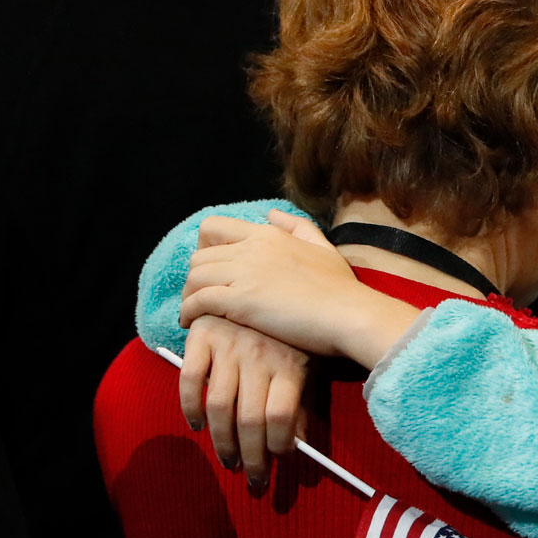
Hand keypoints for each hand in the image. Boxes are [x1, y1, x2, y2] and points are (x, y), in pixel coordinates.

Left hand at [181, 210, 421, 368]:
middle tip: (200, 296)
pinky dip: (188, 311)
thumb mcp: (323, 247)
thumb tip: (271, 215)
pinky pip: (198, 300)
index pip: (214, 228)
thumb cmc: (342, 288)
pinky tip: (190, 323)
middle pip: (200, 255)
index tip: (212, 269)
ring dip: (188, 294)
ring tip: (194, 312)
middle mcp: (251, 248)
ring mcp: (244, 273)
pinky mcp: (241, 300)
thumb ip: (297, 227)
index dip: (205, 248)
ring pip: (194, 276)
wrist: (350, 314)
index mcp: (268, 235)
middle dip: (194, 276)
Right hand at [181, 315, 309, 491]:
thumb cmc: (292, 335)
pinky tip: (198, 424)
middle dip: (251, 458)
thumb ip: (302, 403)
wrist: (269, 281)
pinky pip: (190, 380)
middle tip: (252, 480)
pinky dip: (190, 407)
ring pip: (220, 407)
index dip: (277, 446)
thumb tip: (300, 445)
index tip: (278, 462)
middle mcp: (258, 356)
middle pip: (250, 419)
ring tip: (228, 461)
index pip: (280, 417)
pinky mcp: (202, 335)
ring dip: (222, 442)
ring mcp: (228, 345)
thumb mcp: (307, 365)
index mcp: (289, 364)